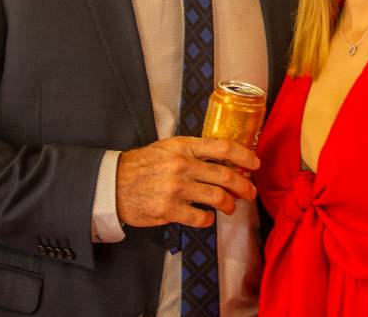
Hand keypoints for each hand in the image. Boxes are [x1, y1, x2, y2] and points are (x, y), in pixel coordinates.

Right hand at [116, 137, 259, 228]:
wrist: (112, 184)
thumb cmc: (142, 165)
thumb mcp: (167, 148)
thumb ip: (193, 152)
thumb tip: (224, 161)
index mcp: (183, 146)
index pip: (222, 147)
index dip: (244, 155)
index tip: (255, 163)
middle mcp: (182, 165)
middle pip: (225, 175)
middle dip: (244, 186)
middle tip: (250, 192)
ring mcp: (176, 188)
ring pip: (217, 198)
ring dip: (229, 204)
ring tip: (229, 207)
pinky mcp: (169, 210)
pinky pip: (200, 217)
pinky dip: (208, 219)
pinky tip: (207, 217)